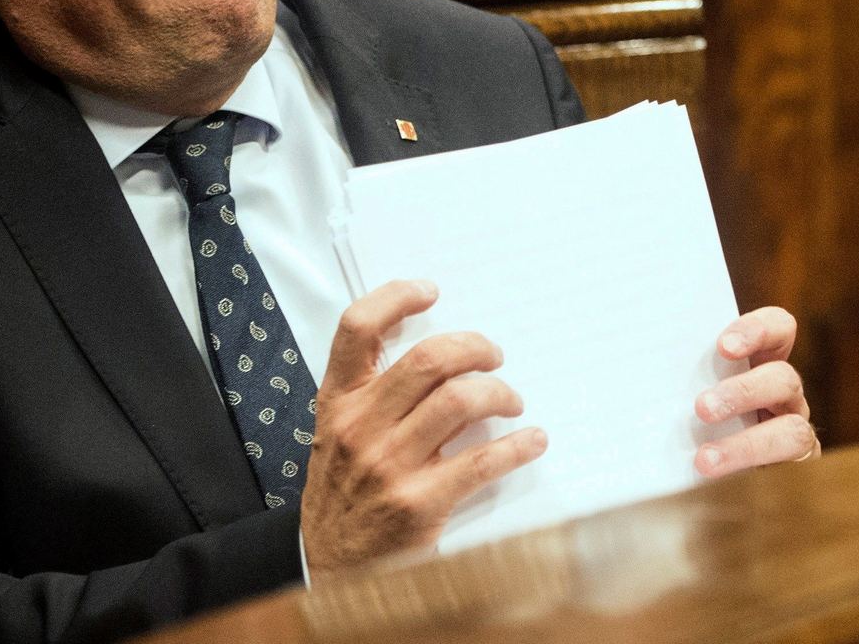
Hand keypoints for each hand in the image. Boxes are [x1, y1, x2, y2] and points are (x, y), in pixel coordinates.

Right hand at [301, 280, 546, 571]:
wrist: (326, 566)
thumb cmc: (341, 493)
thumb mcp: (337, 434)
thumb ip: (374, 394)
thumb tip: (441, 357)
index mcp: (338, 402)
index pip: (357, 329)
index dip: (395, 298)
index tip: (429, 292)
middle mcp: (360, 428)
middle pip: (427, 360)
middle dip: (474, 348)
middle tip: (494, 355)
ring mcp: (389, 466)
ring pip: (459, 402)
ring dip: (498, 393)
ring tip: (511, 400)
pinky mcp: (420, 503)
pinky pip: (482, 461)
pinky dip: (517, 446)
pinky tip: (532, 440)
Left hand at [692, 306, 816, 478]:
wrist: (705, 484)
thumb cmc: (693, 419)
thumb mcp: (689, 392)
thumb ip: (681, 380)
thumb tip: (635, 373)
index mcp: (762, 362)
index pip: (779, 329)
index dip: (758, 330)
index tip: (724, 346)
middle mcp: (784, 394)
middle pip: (784, 378)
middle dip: (744, 392)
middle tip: (702, 408)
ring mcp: (795, 431)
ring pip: (792, 431)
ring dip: (747, 445)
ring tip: (705, 458)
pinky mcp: (797, 469)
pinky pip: (789, 473)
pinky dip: (755, 476)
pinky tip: (722, 481)